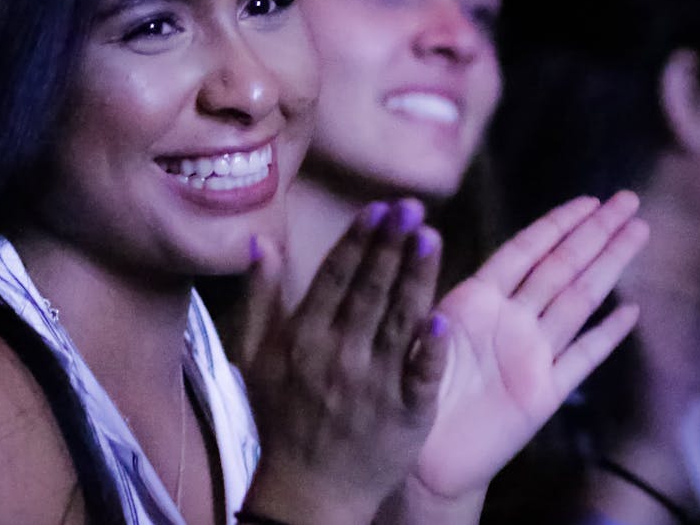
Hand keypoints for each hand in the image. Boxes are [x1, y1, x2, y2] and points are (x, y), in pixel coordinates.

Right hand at [243, 199, 448, 524]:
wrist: (307, 492)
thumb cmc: (282, 418)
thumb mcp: (256, 356)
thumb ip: (261, 296)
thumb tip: (262, 242)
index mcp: (303, 338)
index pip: (335, 278)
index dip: (358, 240)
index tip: (378, 208)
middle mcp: (337, 356)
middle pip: (369, 291)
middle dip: (391, 246)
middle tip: (412, 207)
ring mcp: (372, 386)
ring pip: (398, 322)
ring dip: (416, 278)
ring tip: (431, 237)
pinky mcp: (403, 414)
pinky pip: (419, 377)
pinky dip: (429, 351)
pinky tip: (443, 321)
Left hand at [411, 191, 647, 503]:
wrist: (419, 460)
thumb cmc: (406, 392)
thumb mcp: (412, 334)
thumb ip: (426, 291)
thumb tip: (422, 233)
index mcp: (476, 302)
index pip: (524, 252)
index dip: (556, 224)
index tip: (588, 199)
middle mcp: (510, 322)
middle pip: (561, 267)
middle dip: (595, 233)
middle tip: (629, 199)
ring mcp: (531, 356)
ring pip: (579, 302)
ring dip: (608, 266)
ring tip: (638, 233)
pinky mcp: (543, 395)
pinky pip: (582, 359)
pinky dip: (607, 336)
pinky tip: (631, 310)